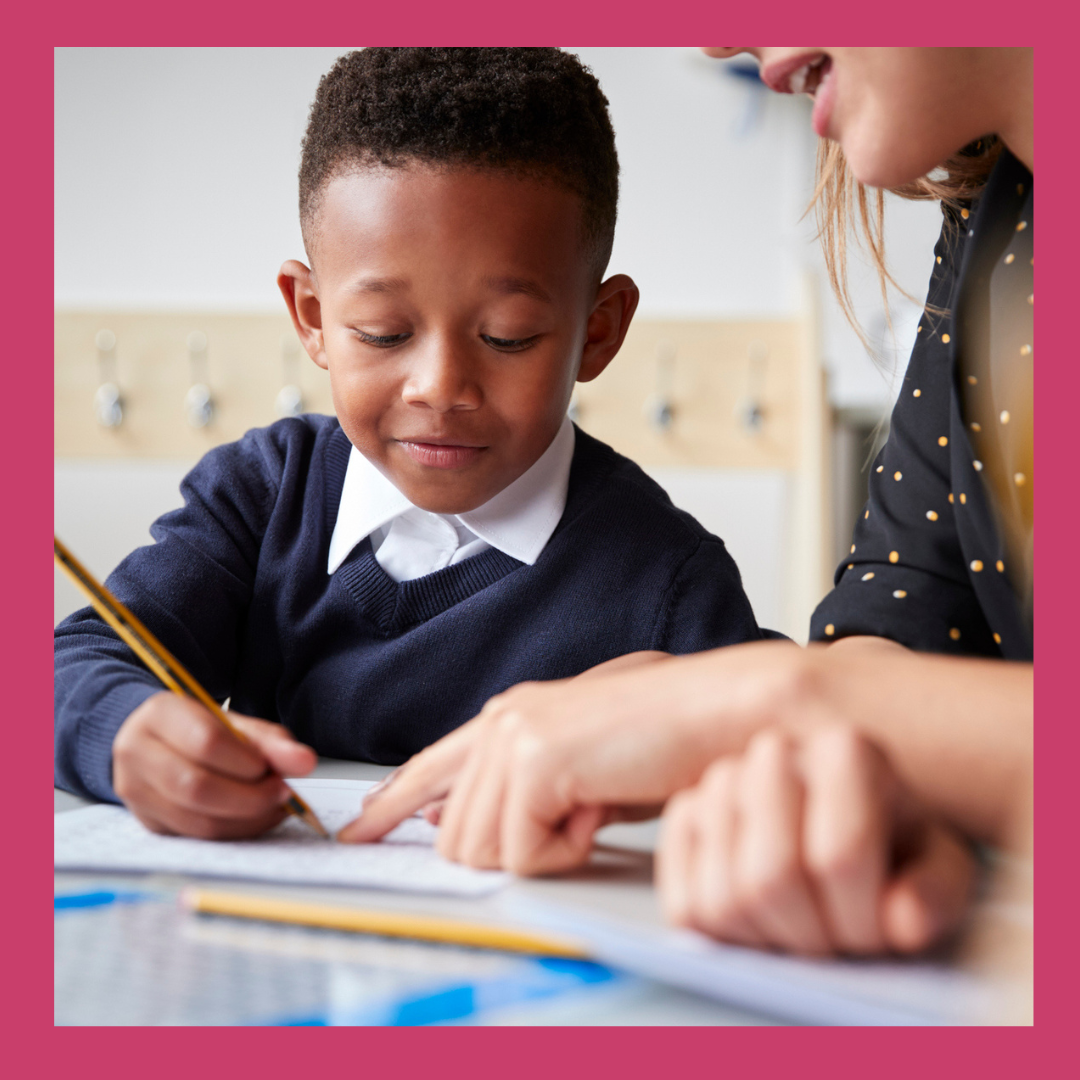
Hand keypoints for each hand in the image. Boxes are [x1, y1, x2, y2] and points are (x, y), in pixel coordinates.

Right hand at [112, 691, 317, 838]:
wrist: (156, 741)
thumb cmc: (199, 729)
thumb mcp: (235, 724)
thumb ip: (271, 742)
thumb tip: (304, 763)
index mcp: (159, 715)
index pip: (207, 743)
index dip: (247, 762)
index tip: (274, 769)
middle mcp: (137, 754)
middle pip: (197, 787)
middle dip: (250, 797)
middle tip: (282, 793)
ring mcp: (137, 793)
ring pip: (197, 820)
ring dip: (247, 819)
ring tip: (273, 806)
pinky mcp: (149, 823)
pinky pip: (197, 837)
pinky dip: (234, 831)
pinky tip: (254, 818)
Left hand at [336, 645, 788, 868]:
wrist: (722, 711)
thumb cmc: (668, 739)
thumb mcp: (582, 770)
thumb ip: (519, 791)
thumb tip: (455, 826)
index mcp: (511, 716)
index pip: (429, 766)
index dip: (391, 803)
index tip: (361, 830)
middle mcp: (502, 719)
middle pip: (454, 835)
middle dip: (510, 853)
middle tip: (575, 827)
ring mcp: (513, 736)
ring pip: (481, 849)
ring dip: (543, 851)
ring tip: (593, 808)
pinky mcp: (534, 760)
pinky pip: (522, 852)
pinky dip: (567, 851)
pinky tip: (601, 806)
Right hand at [657, 726, 975, 954]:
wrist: (843, 817)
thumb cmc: (893, 845)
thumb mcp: (937, 865)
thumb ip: (935, 894)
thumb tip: (901, 921)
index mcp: (846, 750)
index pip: (839, 854)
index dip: (861, 919)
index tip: (881, 934)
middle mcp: (775, 751)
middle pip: (771, 877)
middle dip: (810, 937)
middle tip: (837, 944)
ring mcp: (719, 781)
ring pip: (724, 898)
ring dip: (768, 943)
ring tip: (803, 932)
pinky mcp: (682, 817)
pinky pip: (684, 906)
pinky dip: (724, 938)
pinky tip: (761, 924)